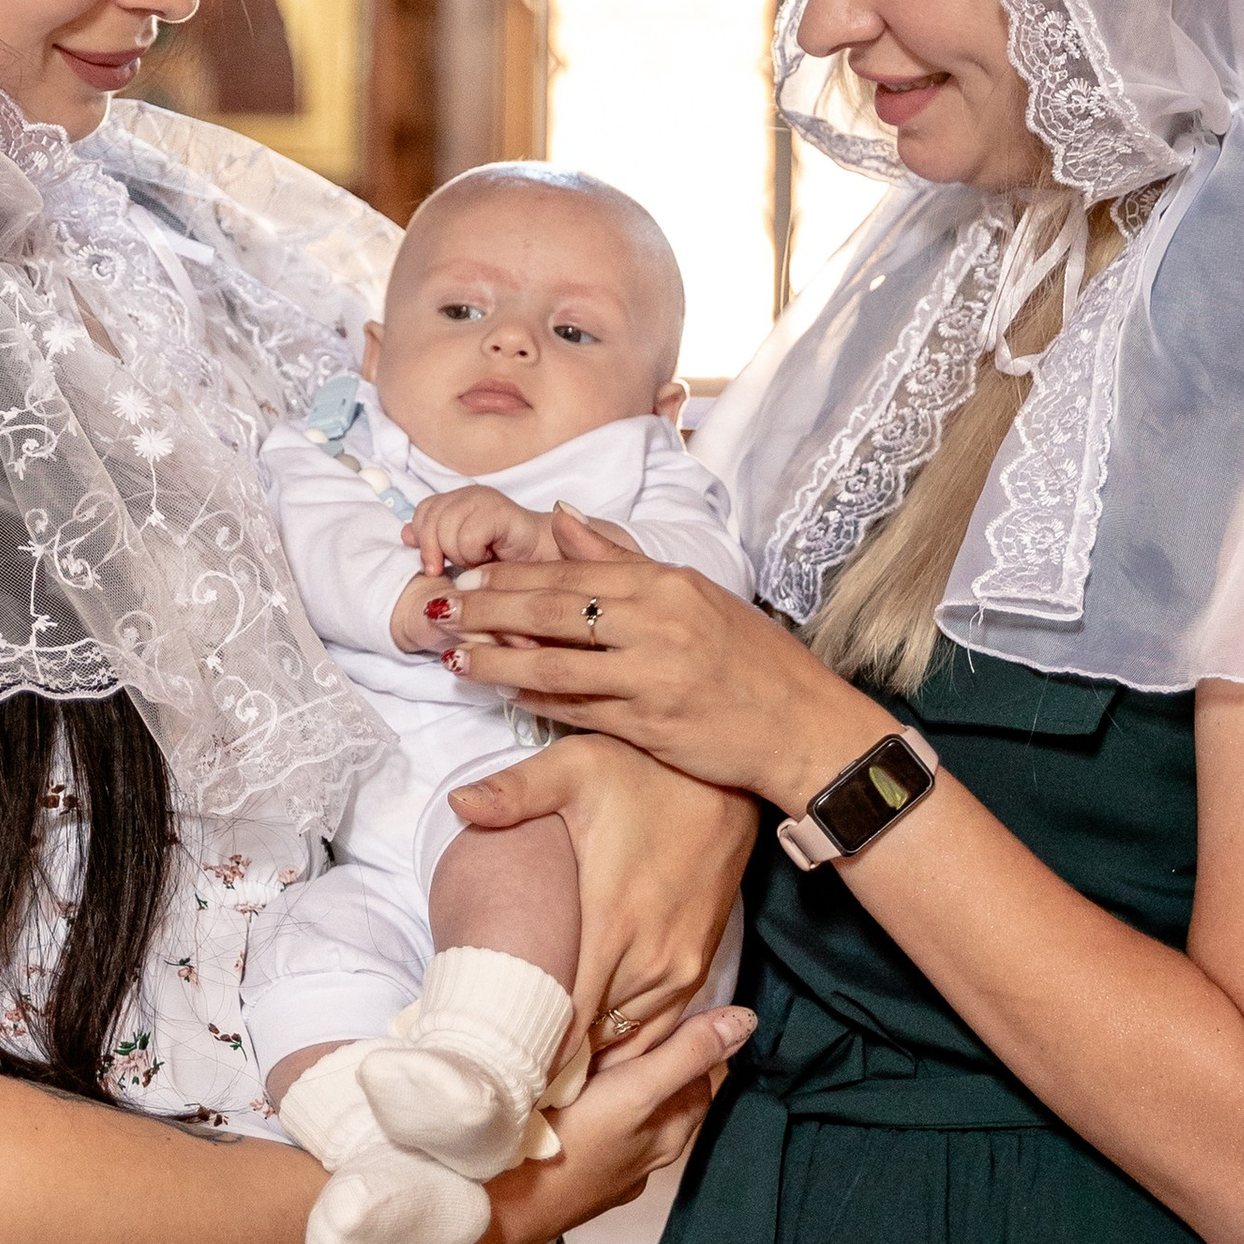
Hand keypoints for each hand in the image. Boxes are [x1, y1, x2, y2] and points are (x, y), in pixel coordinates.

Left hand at [407, 485, 556, 578]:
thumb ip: (432, 542)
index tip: (435, 566)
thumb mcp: (459, 554)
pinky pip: (467, 536)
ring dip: (460, 556)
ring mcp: (485, 499)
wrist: (545, 562)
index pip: (422, 512)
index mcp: (456, 501)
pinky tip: (490, 557)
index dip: (424, 541)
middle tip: (461, 565)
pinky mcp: (500, 510)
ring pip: (445, 530)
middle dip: (439, 551)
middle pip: (428, 520)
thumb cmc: (504, 562)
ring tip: (479, 560)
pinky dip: (474, 556)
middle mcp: (468, 494)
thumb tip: (405, 534)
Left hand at [444, 558, 884, 812]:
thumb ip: (623, 559)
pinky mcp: (649, 725)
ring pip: (553, 666)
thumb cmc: (750, 657)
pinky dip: (535, 703)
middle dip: (488, 611)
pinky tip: (504, 697)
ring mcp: (651, 675)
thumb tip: (562, 518)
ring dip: (496, 663)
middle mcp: (656, 623)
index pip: (571, 572)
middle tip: (442, 610)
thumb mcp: (695, 594)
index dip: (512, 575)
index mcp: (666, 583)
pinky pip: (577, 711)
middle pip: (552, 612)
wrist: (801, 723)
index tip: (469, 576)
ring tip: (454, 660)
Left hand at [452, 733, 756, 1046]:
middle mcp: (651, 960)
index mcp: (613, 923)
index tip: (495, 1066)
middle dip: (552, 1059)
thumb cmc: (645, 776)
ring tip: (540, 1071)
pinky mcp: (698, 966)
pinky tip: (592, 1051)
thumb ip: (516, 791)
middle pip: (595, 1040)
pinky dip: (627, 1045)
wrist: (725, 784)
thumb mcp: (577, 768)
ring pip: (628, 1041)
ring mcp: (681, 968)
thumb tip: (459, 802)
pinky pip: (662, 1029)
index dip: (533, 1050)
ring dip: (589, 1056)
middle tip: (504, 1073)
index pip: (568, 1020)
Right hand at [470, 1000, 754, 1243]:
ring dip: (623, 1087)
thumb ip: (687, 1054)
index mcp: (670, 1133)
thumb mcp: (637, 1090)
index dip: (692, 1043)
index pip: (702, 1078)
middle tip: (632, 1025)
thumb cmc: (573, 1143)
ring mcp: (609, 1171)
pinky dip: (592, 1110)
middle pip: (667, 1098)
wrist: (502, 1205)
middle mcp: (647, 1156)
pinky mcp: (572, 1176)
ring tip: (598, 1054)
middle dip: (659, 1062)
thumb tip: (747, 1020)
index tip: (669, 1011)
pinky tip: (567, 1099)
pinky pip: (595, 1133)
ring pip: (629, 1117)